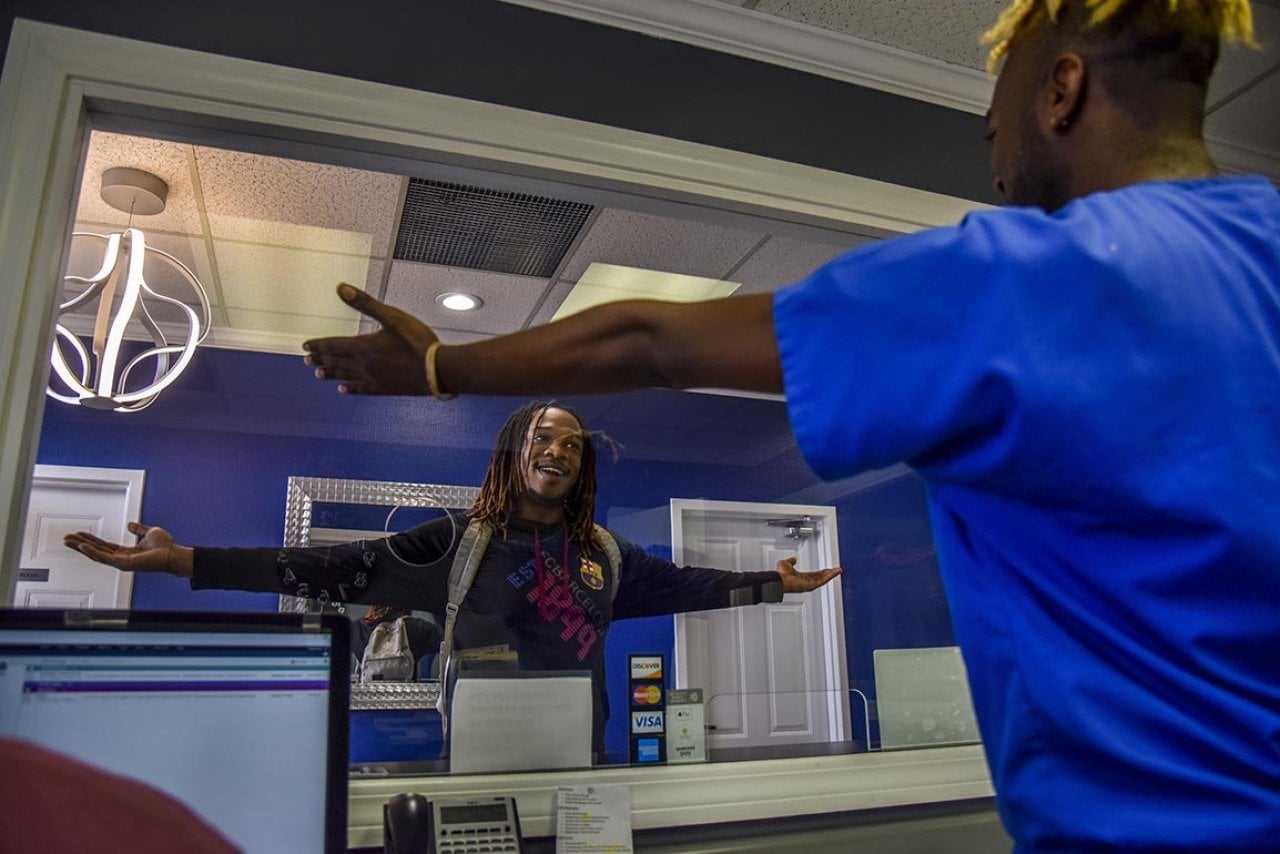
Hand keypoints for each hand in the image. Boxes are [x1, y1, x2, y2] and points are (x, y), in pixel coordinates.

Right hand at [63, 522, 192, 576]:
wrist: (173, 553)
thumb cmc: (165, 547)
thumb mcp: (149, 532)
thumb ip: (139, 529)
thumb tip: (130, 525)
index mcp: (126, 552)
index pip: (103, 546)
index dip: (91, 540)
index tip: (79, 534)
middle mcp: (121, 558)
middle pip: (96, 551)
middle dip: (80, 545)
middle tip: (66, 539)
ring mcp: (121, 562)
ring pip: (96, 555)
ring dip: (81, 548)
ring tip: (69, 541)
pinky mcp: (123, 564)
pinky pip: (104, 558)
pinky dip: (92, 552)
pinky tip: (82, 547)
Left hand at [303, 284, 439, 394]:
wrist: (436, 370)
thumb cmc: (416, 342)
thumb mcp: (391, 317)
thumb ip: (365, 304)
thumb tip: (341, 288)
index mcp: (363, 346)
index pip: (333, 345)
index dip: (318, 345)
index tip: (306, 346)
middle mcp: (364, 364)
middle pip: (336, 361)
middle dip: (321, 359)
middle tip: (306, 361)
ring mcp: (374, 378)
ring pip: (346, 375)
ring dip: (331, 374)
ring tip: (318, 374)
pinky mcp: (385, 388)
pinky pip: (362, 389)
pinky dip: (351, 389)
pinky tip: (343, 390)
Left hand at [776, 556, 841, 592]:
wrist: (779, 580)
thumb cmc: (780, 575)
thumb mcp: (786, 564)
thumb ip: (791, 562)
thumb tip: (793, 559)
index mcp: (802, 578)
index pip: (815, 575)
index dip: (822, 572)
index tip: (828, 569)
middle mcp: (806, 582)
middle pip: (821, 578)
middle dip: (830, 574)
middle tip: (837, 570)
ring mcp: (809, 585)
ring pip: (823, 579)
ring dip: (831, 575)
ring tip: (838, 570)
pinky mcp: (810, 585)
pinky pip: (821, 581)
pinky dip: (828, 577)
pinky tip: (834, 573)